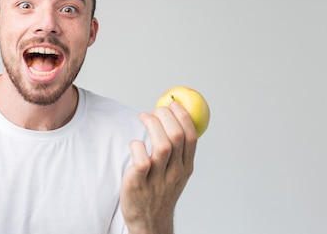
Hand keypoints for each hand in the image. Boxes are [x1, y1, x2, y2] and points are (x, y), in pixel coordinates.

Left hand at [120, 102, 196, 233]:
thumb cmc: (160, 191)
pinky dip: (137, 145)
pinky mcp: (138, 184)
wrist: (149, 222)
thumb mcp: (176, 172)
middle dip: (166, 117)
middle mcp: (174, 173)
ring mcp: (157, 179)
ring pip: (161, 146)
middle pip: (176, 137)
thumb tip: (173, 118)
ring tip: (143, 117)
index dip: (183, 117)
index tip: (174, 104)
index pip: (191, 137)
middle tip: (155, 110)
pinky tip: (135, 143)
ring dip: (151, 125)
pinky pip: (140, 160)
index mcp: (185, 167)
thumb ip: (177, 150)